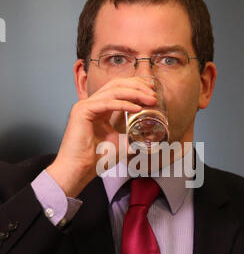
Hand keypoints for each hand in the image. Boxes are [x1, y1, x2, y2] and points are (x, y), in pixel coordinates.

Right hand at [46, 77, 156, 197]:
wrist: (79, 170)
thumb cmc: (96, 159)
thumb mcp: (121, 145)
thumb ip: (133, 140)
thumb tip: (150, 143)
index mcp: (100, 108)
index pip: (119, 89)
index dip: (137, 87)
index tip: (153, 92)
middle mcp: (92, 103)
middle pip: (117, 84)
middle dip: (138, 86)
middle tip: (154, 94)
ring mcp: (86, 105)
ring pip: (113, 91)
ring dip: (135, 93)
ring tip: (150, 99)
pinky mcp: (82, 110)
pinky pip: (107, 103)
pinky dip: (124, 104)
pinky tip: (137, 108)